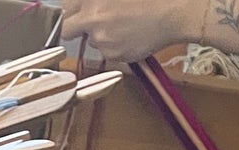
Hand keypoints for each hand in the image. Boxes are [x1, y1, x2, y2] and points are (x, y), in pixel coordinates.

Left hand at [58, 0, 205, 65]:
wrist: (174, 11)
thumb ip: (96, 0)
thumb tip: (84, 5)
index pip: (64, 9)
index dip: (70, 11)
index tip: (76, 12)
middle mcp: (93, 18)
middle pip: (67, 30)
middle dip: (76, 27)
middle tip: (91, 22)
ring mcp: (102, 39)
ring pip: (91, 40)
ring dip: (100, 34)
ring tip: (124, 22)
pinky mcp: (114, 55)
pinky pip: (107, 51)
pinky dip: (115, 44)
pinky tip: (131, 33)